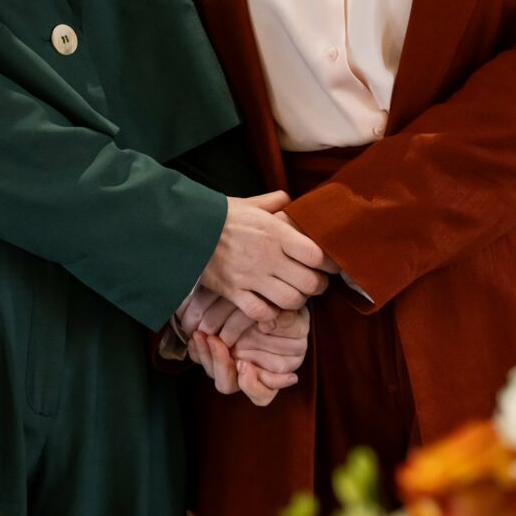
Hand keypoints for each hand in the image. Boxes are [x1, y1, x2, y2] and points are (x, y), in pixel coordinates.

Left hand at [187, 307, 310, 406]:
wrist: (269, 304)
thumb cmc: (287, 317)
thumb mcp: (293, 318)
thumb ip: (286, 321)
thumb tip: (269, 324)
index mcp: (271, 376)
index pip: (262, 395)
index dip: (252, 386)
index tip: (245, 366)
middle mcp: (248, 375)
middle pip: (230, 385)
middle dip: (221, 366)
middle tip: (217, 342)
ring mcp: (231, 366)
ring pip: (213, 374)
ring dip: (207, 356)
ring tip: (202, 334)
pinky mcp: (216, 354)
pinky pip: (202, 360)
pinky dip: (197, 350)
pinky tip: (196, 335)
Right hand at [200, 192, 330, 322]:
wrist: (185, 229)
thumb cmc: (220, 215)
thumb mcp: (250, 203)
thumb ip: (275, 202)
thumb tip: (290, 201)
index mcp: (276, 233)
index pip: (318, 255)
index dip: (330, 264)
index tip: (330, 265)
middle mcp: (268, 257)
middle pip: (310, 283)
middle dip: (317, 286)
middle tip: (314, 283)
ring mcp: (251, 277)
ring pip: (291, 301)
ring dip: (297, 301)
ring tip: (294, 294)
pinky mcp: (234, 292)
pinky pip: (262, 313)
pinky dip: (270, 314)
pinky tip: (270, 307)